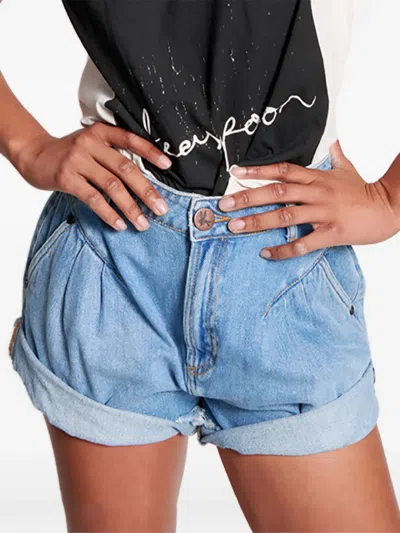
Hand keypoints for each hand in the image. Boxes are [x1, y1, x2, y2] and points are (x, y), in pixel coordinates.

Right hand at [16, 123, 171, 231]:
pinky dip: (108, 213)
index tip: (168, 166)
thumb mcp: (91, 144)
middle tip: (161, 209)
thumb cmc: (70, 153)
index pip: (130, 139)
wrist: (34, 155)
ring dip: (130, 207)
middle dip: (146, 191)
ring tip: (143, 223)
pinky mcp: (66, 178)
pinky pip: (93, 198)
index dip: (150, 152)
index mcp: (101, 132)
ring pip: (111, 186)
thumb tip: (146, 179)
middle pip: (125, 169)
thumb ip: (113, 154)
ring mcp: (77, 160)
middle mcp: (90, 143)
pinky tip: (119, 224)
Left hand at [218, 140, 399, 258]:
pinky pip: (303, 243)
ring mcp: (323, 212)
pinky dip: (283, 250)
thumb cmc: (365, 190)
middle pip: (276, 192)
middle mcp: (316, 193)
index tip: (235, 173)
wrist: (391, 207)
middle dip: (247, 198)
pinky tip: (266, 253)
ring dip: (257, 222)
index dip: (258, 171)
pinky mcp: (332, 232)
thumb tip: (336, 143)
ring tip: (235, 227)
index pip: (282, 171)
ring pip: (284, 216)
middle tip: (224, 206)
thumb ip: (338, 157)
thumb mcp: (349, 170)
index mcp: (317, 178)